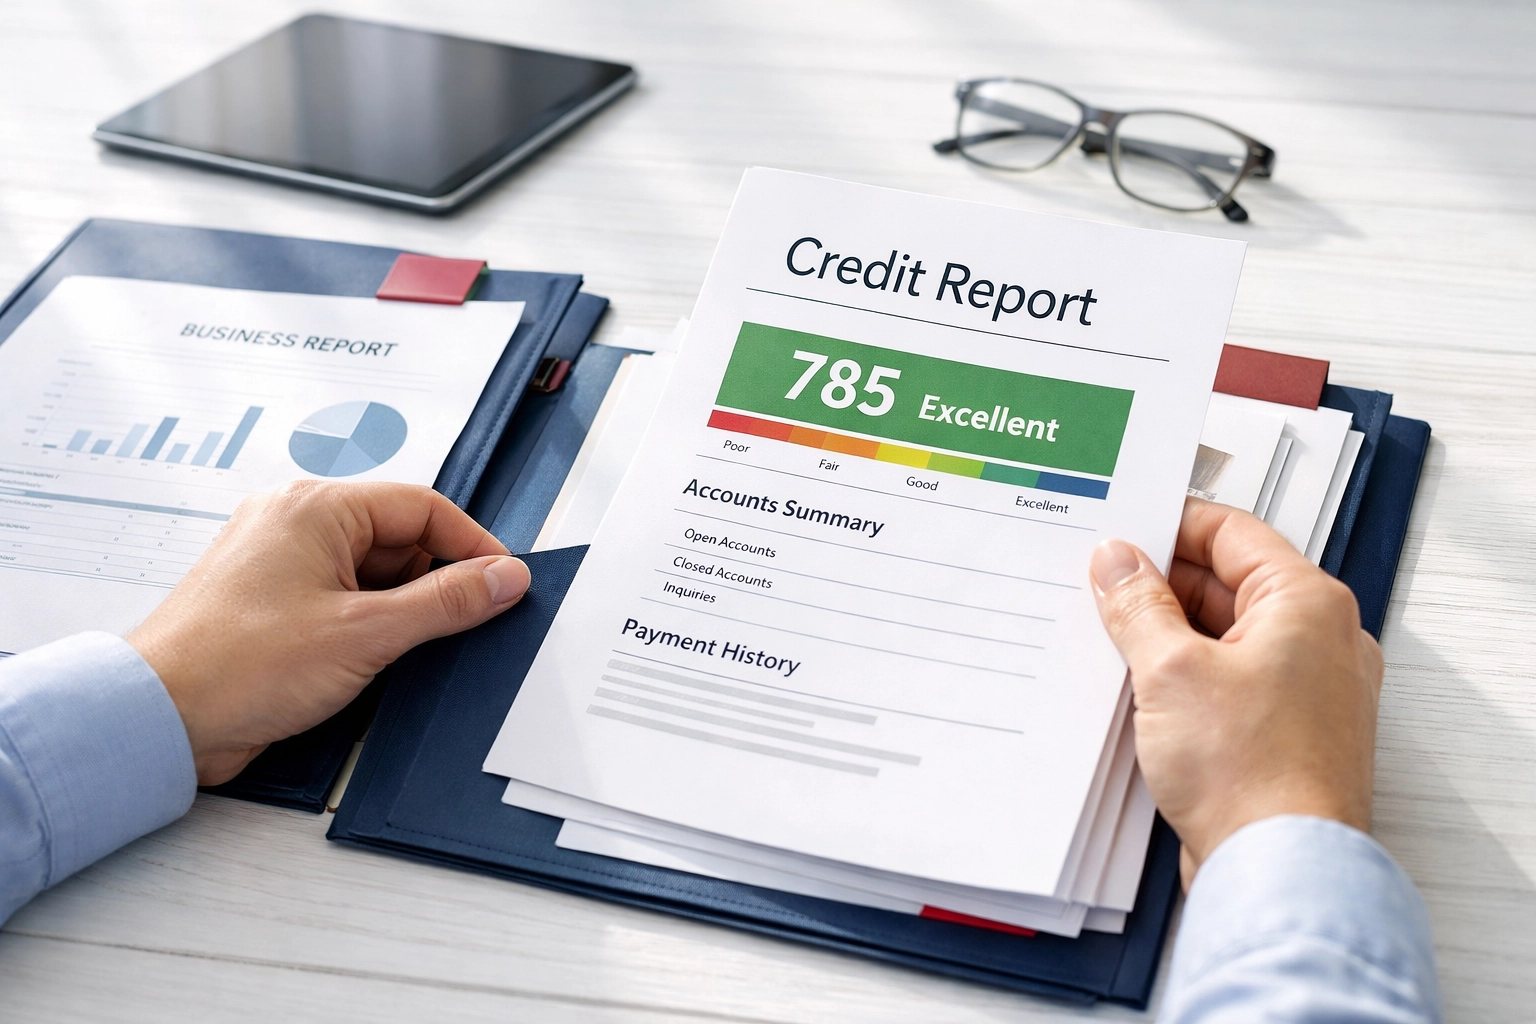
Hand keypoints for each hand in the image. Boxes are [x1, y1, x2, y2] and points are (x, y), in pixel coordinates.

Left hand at [128, 481, 529, 784]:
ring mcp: (283, 563)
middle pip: (401, 540)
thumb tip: (504, 577)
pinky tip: (377, 661)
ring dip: (402, 611)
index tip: (505, 584)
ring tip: (403, 652)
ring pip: (375, 574)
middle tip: (464, 626)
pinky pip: (345, 599)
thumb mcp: (366, 633)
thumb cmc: (236, 666)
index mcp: (316, 508)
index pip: (423, 507)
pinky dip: (371, 626)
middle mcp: (296, 523)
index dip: (473, 546)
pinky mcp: (276, 603)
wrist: (157, 719)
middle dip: (435, 585)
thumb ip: (447, 602)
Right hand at [1089, 498, 1382, 885]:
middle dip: (1160, 586)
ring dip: (1167, 635)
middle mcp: (1319, 641)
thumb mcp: (1170, 669)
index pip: (1233, 532)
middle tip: (1101, 587)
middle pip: (1227, 584)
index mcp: (1307, 604)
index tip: (1121, 529)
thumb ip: (1138, 605)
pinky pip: (1228, 684)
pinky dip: (1184, 679)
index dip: (1170, 524)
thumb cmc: (1254, 774)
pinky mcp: (1284, 734)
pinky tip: (1139, 690)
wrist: (1279, 870)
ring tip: (1112, 640)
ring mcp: (1305, 691)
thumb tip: (1118, 563)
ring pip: (1224, 637)